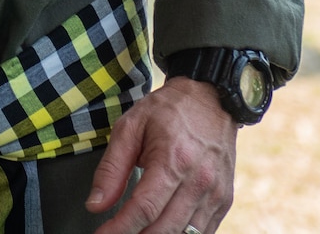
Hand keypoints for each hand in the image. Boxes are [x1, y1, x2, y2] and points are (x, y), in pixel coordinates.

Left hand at [87, 77, 236, 233]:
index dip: (120, 228)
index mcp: (173, 161)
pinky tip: (161, 229)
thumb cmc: (168, 111)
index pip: (144, 209)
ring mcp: (216, 194)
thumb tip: (95, 205)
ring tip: (135, 232)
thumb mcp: (130, 128)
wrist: (210, 99)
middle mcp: (199, 181)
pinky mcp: (224, 200)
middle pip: (165, 228)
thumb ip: (111, 169)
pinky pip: (203, 232)